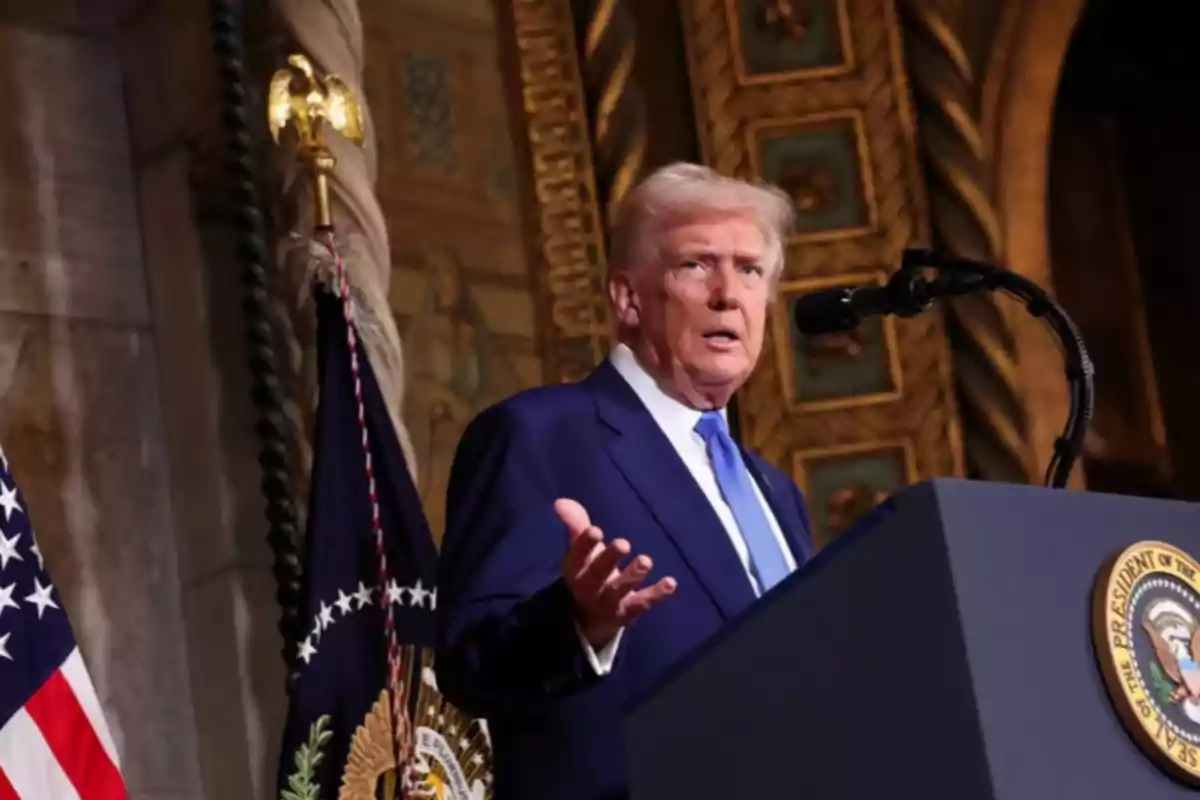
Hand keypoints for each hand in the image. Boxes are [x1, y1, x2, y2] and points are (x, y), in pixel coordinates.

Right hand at [556, 498, 675, 649]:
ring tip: (646, 561)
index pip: (577, 556)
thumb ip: (575, 524)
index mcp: (575, 569)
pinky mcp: (629, 611)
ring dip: (632, 576)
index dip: (585, 544)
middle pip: (597, 574)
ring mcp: (610, 602)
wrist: (591, 619)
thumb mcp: (581, 550)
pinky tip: (670, 583)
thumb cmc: (588, 572)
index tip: (596, 530)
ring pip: (620, 589)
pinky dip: (657, 594)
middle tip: (623, 543)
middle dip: (609, 559)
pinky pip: (643, 603)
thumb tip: (560, 502)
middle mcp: (590, 587)